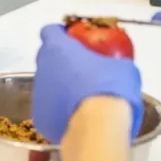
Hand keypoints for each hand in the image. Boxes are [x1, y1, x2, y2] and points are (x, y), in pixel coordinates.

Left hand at [32, 25, 143, 143]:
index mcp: (58, 48)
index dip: (61, 34)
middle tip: (84, 70)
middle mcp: (43, 68)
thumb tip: (116, 66)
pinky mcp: (40, 118)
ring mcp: (38, 94)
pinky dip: (60, 111)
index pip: (50, 31)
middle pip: (47, 59)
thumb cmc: (110, 89)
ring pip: (48, 86)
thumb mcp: (123, 67)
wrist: (98, 129)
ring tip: (83, 99)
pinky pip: (49, 109)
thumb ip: (112, 61)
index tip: (73, 39)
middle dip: (62, 62)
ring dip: (61, 88)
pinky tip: (78, 117)